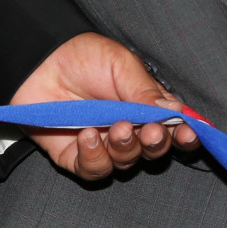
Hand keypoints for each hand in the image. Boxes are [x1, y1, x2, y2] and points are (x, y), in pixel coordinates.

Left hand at [10, 33, 199, 178]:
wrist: (37, 61)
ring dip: (125, 149)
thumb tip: (177, 112)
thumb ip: (147, 92)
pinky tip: (88, 136)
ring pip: (127, 163)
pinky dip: (94, 157)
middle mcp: (129, 129)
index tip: (189, 134)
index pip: (174, 128)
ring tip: (115, 128)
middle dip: (156, 144)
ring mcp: (103, 145)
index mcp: (146, 106)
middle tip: (150, 131)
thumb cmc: (82, 57)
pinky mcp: (76, 156)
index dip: (185, 135)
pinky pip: (94, 170)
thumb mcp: (122, 65)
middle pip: (154, 151)